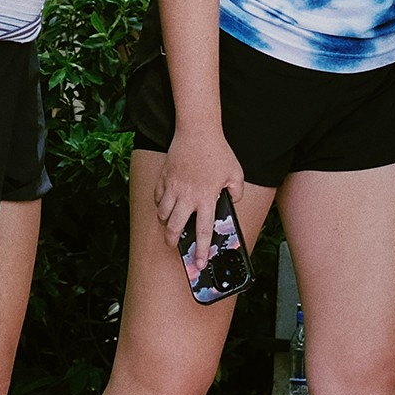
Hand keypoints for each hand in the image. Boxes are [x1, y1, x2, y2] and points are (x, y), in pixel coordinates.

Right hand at [153, 125, 244, 260]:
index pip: (204, 232)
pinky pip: (157, 197)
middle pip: (174, 228)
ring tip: (170, 223)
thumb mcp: (236, 173)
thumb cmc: (218, 152)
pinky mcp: (164, 177)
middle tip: (175, 244)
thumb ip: (236, 192)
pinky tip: (166, 203)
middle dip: (173, 241)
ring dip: (166, 222)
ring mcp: (172, 187)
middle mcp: (187, 197)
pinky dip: (160, 203)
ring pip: (162, 214)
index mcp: (206, 199)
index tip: (199, 264)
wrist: (197, 131)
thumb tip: (232, 202)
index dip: (201, 251)